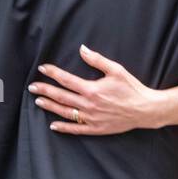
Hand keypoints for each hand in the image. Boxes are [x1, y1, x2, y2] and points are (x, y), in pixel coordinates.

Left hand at [28, 44, 159, 134]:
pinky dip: (63, 128)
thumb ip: (97, 60)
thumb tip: (82, 49)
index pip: (66, 80)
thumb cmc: (132, 88)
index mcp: (92, 89)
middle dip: (45, 91)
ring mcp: (91, 118)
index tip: (42, 68)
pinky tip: (52, 125)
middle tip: (32, 87)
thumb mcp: (116, 70)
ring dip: (50, 107)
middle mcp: (89, 105)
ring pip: (65, 112)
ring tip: (38, 101)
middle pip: (61, 97)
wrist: (145, 110)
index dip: (53, 73)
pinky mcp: (96, 129)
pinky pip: (76, 129)